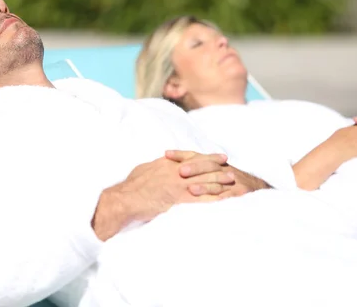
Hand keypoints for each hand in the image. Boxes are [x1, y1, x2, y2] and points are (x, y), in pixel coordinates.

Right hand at [110, 153, 233, 222]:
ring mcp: (177, 184)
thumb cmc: (130, 188)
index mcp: (166, 163)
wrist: (124, 200)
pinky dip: (213, 197)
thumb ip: (156, 167)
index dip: (205, 157)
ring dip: (219, 179)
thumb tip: (162, 164)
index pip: (191, 157)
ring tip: (232, 180)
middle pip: (200, 166)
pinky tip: (222, 198)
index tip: (217, 157)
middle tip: (228, 164)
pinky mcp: (178, 198)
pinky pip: (200, 197)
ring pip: (203, 179)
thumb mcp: (143, 170)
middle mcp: (174, 171)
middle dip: (216, 165)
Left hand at [166, 150, 270, 196]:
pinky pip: (230, 198)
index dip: (182, 155)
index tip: (166, 154)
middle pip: (208, 165)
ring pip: (218, 182)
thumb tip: (172, 166)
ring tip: (192, 189)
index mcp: (214, 163)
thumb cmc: (230, 182)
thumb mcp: (213, 172)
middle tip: (179, 170)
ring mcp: (234, 182)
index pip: (196, 155)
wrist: (259, 189)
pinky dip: (221, 200)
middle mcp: (224, 169)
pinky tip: (212, 205)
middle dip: (193, 166)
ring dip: (205, 186)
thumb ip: (197, 169)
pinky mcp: (241, 195)